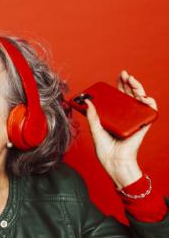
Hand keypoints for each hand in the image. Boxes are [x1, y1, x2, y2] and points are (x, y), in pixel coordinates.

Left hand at [84, 70, 157, 187]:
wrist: (114, 162)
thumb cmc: (105, 150)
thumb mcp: (95, 130)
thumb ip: (92, 116)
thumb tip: (87, 102)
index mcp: (116, 116)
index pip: (119, 96)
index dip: (120, 85)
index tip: (118, 77)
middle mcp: (126, 116)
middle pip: (130, 95)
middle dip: (128, 83)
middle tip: (124, 75)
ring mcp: (135, 119)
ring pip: (140, 99)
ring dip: (138, 87)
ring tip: (132, 80)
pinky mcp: (142, 125)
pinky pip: (149, 111)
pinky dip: (149, 102)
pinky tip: (143, 96)